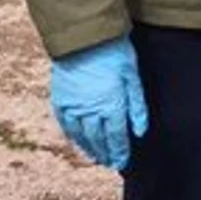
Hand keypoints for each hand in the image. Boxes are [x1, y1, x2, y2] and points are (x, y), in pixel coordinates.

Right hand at [49, 36, 148, 170]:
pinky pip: (66, 124)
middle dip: (106, 153)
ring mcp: (73, 106)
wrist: (84, 36)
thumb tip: (140, 131)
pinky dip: (72, 136)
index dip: (119, 151)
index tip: (122, 163)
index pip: (116, 136)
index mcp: (111, 104)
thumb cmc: (114, 51)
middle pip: (98, 139)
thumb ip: (137, 105)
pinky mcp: (60, 99)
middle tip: (110, 164)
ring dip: (89, 148)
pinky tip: (77, 141)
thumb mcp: (132, 75)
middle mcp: (91, 110)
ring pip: (81, 135)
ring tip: (96, 157)